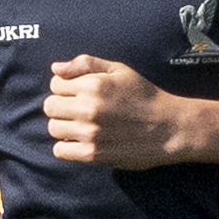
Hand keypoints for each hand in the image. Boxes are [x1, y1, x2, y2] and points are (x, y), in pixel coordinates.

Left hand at [44, 54, 184, 167]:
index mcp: (93, 85)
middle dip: (60, 106)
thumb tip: (55, 69)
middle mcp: (88, 108)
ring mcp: (90, 133)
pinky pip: (60, 151)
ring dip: (63, 126)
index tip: (79, 93)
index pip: (55, 84)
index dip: (65, 88)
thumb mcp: (119, 70)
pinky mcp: (94, 154)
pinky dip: (66, 147)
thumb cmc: (145, 96)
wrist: (169, 128)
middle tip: (78, 110)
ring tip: (80, 126)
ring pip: (53, 128)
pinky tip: (80, 142)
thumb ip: (85, 64)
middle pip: (49, 106)